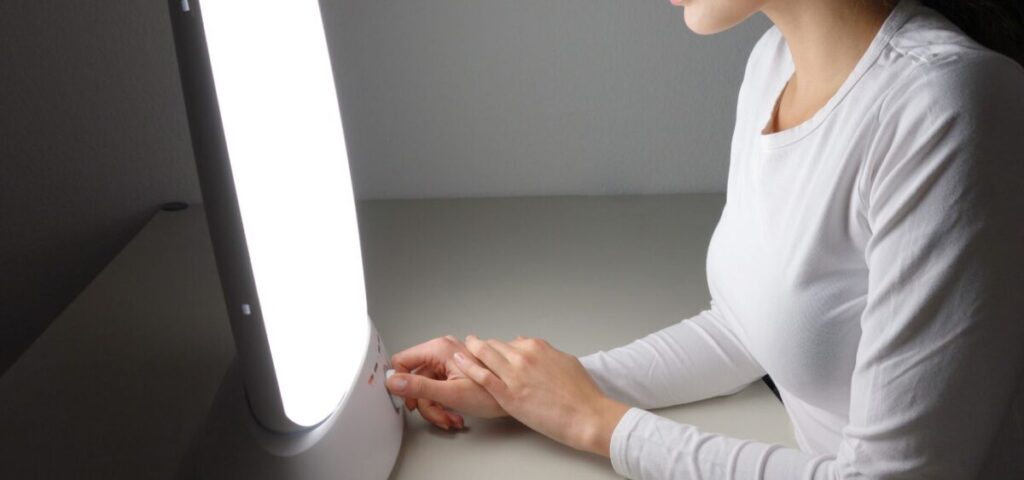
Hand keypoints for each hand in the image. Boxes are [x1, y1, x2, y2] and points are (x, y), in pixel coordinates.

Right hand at [387, 335, 506, 429]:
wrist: (518, 397)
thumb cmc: (492, 394)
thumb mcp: (451, 394)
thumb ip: (419, 387)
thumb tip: (394, 382)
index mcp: (439, 349)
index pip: (402, 361)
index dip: (401, 383)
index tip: (408, 401)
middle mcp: (443, 351)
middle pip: (416, 379)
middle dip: (426, 403)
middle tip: (438, 416)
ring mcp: (450, 361)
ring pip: (427, 388)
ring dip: (437, 408)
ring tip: (452, 418)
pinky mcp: (457, 371)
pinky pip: (439, 389)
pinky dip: (445, 405)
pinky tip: (457, 414)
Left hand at [454, 335, 629, 456]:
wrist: (587, 415)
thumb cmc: (582, 394)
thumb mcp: (566, 362)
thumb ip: (545, 353)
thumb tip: (531, 347)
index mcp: (538, 347)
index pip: (510, 342)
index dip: (500, 349)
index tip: (494, 352)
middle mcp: (523, 356)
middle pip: (494, 346)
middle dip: (483, 348)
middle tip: (473, 348)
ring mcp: (514, 374)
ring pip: (485, 355)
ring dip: (471, 351)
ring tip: (461, 350)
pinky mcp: (508, 394)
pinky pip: (482, 376)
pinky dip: (468, 366)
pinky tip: (459, 362)